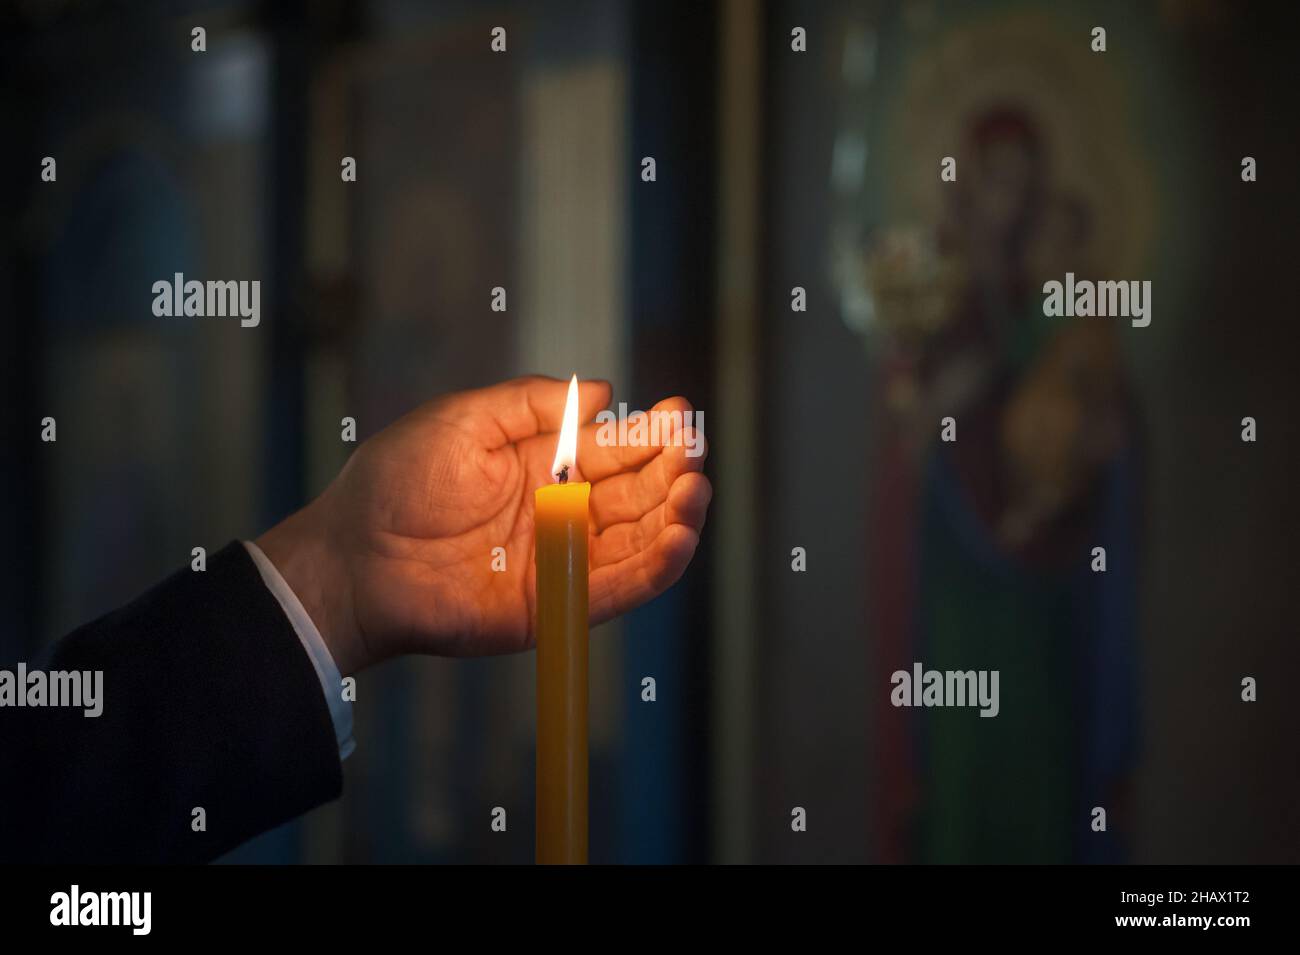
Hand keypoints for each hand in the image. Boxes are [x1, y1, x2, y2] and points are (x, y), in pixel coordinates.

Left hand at [257, 376, 710, 674]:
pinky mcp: (552, 608)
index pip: (617, 449)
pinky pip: (614, 591)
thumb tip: (602, 391)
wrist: (353, 556)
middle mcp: (561, 515)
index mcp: (545, 467)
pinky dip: (652, 569)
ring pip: (639, 543)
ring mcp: (560, 563)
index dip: (652, 432)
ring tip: (695, 493)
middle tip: (694, 454)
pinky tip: (678, 539)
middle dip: (674, 473)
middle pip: (638, 495)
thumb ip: (533, 405)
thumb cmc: (396, 481)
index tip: (681, 411)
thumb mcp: (466, 420)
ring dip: (675, 519)